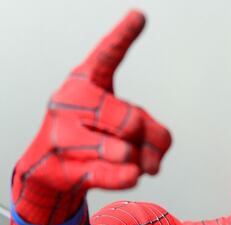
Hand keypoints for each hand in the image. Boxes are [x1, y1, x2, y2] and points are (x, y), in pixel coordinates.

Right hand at [12, 10, 169, 219]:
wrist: (52, 171)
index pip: (107, 56)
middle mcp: (70, 101)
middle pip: (133, 122)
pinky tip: (130, 175)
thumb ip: (154, 135)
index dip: (123, 37)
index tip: (140, 16)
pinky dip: (128, 178)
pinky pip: (115, 174)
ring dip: (137, 161)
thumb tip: (150, 165)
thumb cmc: (95, 137)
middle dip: (145, 138)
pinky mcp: (65, 167)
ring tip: (124, 160)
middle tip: (137, 145)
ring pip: (126, 150)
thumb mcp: (131, 126)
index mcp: (86, 82)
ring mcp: (63, 134)